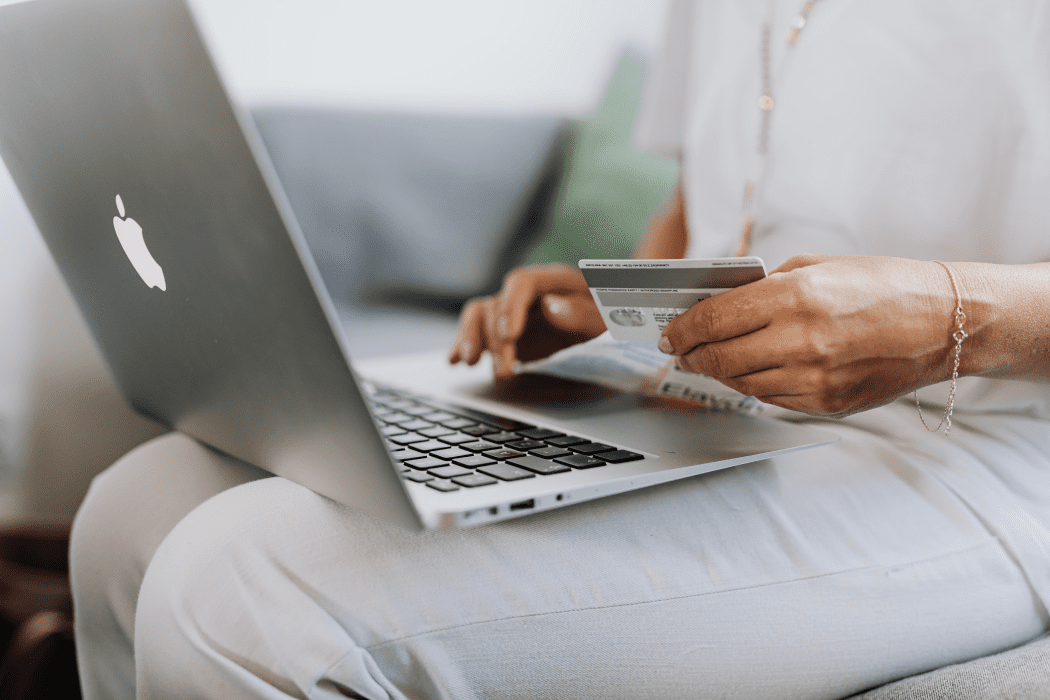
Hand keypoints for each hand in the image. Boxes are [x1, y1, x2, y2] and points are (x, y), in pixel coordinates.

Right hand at [449, 263, 606, 377]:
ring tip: (470, 363)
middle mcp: (527, 293)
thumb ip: (584, 313)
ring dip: (471, 339)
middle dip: (494, 339)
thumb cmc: (612, 320)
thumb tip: (552, 307)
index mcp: (554, 280)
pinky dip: (463, 345)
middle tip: (505, 371)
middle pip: (496, 304)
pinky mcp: (504, 333)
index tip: (509, 334)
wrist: (611, 331)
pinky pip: (476, 333)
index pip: (522, 282)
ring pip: (479, 315)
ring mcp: (512, 312)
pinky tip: (455, 361)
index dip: (511, 306)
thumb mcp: (608, 319)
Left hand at [658, 255, 959, 416]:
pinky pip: (771, 399)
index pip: (714, 319)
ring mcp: (815, 379)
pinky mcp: (827, 404)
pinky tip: (751, 371)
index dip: (682, 329)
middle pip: (718, 357)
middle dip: (691, 355)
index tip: (669, 333)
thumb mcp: (817, 266)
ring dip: (719, 372)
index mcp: (796, 296)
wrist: (944, 322)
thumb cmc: (882, 285)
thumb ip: (763, 286)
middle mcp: (802, 341)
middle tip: (680, 351)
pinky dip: (753, 385)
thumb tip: (716, 304)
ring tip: (711, 359)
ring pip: (741, 383)